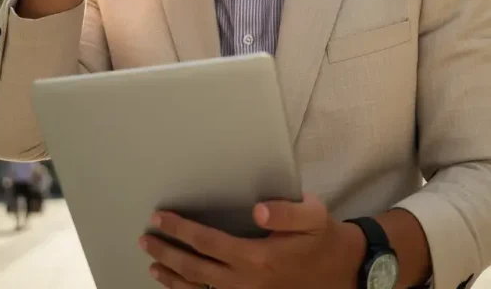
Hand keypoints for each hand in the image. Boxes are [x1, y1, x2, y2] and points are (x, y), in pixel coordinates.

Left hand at [139, 195, 365, 287]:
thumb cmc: (323, 239)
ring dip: (173, 278)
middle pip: (196, 269)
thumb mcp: (314, 215)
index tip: (160, 218)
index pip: (207, 243)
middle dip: (167, 253)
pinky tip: (179, 287)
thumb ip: (287, 212)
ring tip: (153, 265)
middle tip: (145, 239)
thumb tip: (258, 210)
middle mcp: (248, 282)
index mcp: (258, 258)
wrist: (344, 271)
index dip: (180, 230)